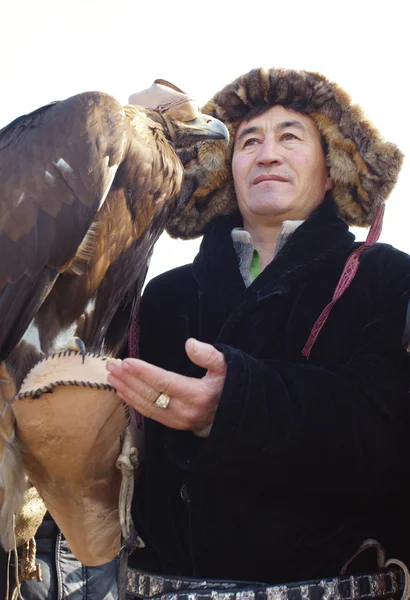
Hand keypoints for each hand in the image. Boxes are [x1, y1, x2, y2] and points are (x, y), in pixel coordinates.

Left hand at [106, 338, 226, 432]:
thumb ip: (209, 355)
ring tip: (111, 376)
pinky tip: (121, 392)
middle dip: (128, 379)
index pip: (164, 382)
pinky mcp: (172, 425)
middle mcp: (184, 411)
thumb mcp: (226, 367)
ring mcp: (177, 421)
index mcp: (197, 395)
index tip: (127, 361)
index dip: (144, 372)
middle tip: (112, 365)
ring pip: (145, 405)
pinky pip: (148, 414)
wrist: (232, 415)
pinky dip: (132, 402)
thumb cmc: (227, 386)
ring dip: (126, 390)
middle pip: (150, 394)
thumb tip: (190, 344)